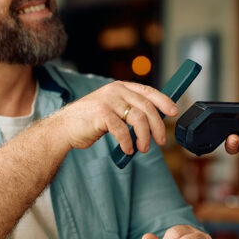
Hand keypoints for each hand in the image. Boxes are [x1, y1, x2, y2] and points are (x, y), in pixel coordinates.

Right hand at [58, 81, 177, 153]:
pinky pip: (122, 130)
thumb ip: (129, 110)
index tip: (174, 112)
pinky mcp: (101, 114)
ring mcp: (108, 101)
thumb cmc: (90, 122)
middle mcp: (115, 90)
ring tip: (143, 149)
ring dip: (144, 137)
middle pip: (146, 107)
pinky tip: (127, 150)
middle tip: (162, 141)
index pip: (148, 91)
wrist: (64, 128)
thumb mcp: (112, 110)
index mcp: (120, 88)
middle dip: (157, 126)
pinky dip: (128, 142)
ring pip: (138, 118)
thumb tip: (153, 121)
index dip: (164, 101)